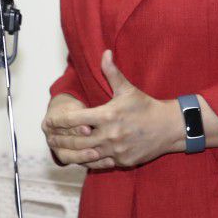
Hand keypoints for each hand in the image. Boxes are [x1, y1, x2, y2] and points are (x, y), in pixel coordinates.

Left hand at [46, 49, 184, 169]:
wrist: (168, 127)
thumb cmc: (145, 106)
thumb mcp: (127, 89)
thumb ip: (112, 73)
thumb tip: (104, 52)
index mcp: (108, 115)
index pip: (75, 119)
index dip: (59, 121)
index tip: (49, 121)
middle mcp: (110, 135)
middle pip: (77, 140)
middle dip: (60, 138)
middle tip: (48, 137)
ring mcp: (116, 150)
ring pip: (85, 155)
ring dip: (70, 152)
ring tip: (58, 148)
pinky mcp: (122, 162)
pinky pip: (99, 164)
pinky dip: (86, 161)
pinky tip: (77, 158)